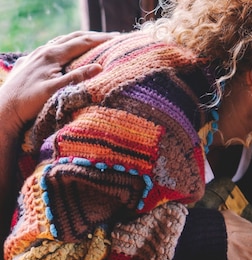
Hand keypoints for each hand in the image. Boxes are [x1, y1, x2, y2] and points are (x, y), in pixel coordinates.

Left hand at [1, 31, 116, 136]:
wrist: (4, 108)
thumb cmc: (30, 102)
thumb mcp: (56, 91)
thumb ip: (77, 77)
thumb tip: (99, 66)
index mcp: (52, 55)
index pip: (82, 42)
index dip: (100, 39)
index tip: (117, 38)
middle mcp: (44, 51)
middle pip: (73, 38)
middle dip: (93, 36)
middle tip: (111, 37)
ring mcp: (36, 55)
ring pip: (61, 41)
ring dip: (79, 39)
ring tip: (92, 40)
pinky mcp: (30, 62)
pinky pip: (52, 47)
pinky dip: (65, 45)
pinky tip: (66, 50)